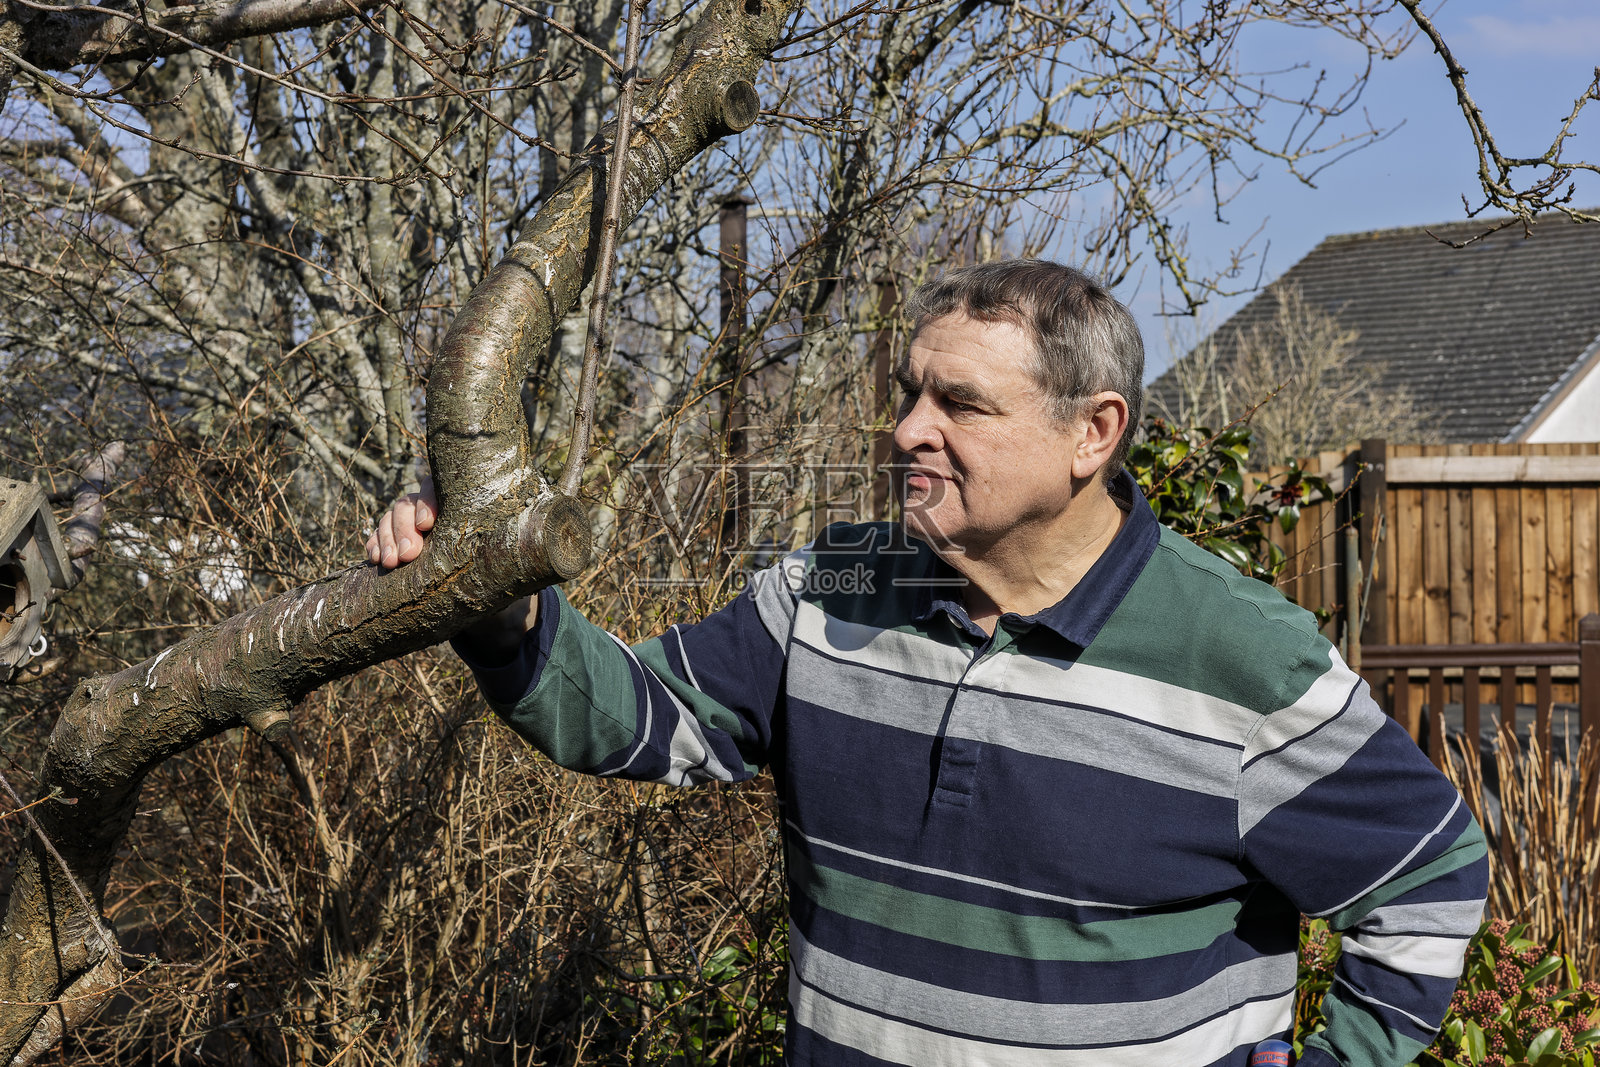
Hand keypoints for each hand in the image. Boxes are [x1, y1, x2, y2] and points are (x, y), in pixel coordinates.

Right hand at [365, 477, 538, 654]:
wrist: (494, 593)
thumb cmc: (511, 563)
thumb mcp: (520, 550)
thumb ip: (527, 540)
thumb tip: (560, 535)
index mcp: (466, 497)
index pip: (440, 485)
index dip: (428, 500)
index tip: (428, 523)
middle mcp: (438, 505)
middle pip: (409, 501)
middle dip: (404, 526)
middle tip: (410, 554)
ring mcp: (415, 523)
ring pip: (391, 517)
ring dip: (386, 538)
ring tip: (390, 564)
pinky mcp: (400, 542)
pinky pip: (379, 536)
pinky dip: (374, 545)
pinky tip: (374, 560)